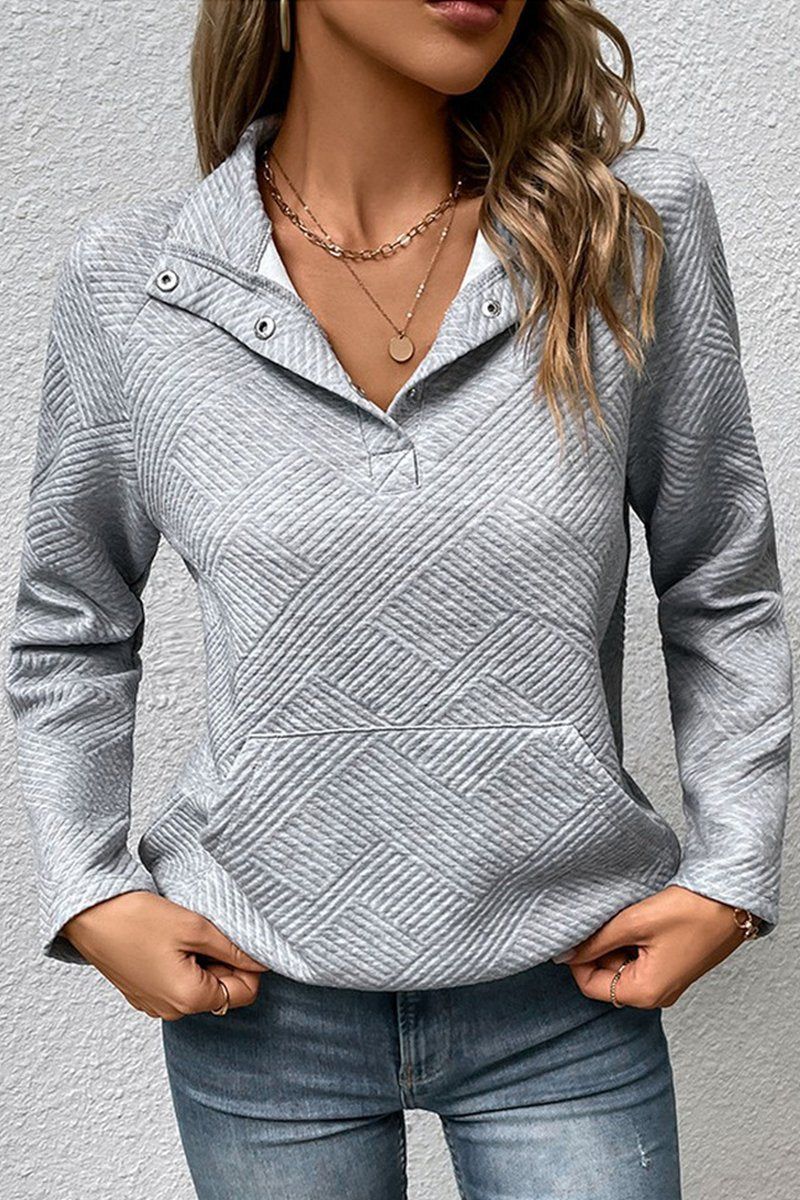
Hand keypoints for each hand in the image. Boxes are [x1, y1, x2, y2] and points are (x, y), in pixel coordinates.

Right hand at [60, 891, 270, 1019]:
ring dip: (203, 961)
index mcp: (188, 999)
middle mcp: (171, 1011)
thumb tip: (262, 960)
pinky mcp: (142, 992)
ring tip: (185, 934)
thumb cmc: (137, 918)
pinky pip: (176, 983)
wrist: (88, 913)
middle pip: (222, 991)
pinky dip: (182, 963)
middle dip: (224, 962)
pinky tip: (169, 940)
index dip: (249, 965)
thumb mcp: (195, 928)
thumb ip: (232, 948)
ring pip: (199, 985)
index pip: (244, 992)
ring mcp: (154, 1003)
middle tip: (208, 931)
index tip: (237, 939)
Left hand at [556, 885, 750, 1007]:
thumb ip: (596, 941)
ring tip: (631, 919)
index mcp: (645, 993)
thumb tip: (564, 954)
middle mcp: (656, 996)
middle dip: (601, 949)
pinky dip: (632, 942)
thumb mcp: (634, 923)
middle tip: (612, 921)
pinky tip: (642, 922)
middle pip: (605, 978)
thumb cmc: (689, 912)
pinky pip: (639, 961)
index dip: (577, 959)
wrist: (732, 902)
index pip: (589, 986)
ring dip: (617, 943)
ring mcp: (666, 984)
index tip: (580, 932)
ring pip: (621, 967)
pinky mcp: (672, 969)